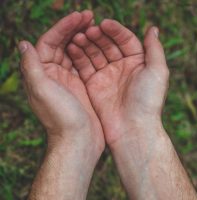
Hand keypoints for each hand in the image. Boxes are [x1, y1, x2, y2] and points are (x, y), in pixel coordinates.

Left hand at [19, 11, 103, 151]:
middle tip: (89, 15)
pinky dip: (90, 53)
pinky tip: (98, 45)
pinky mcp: (82, 86)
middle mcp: (54, 75)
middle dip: (74, 28)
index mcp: (43, 73)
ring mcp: (69, 80)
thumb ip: (32, 66)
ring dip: (83, 38)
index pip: (49, 42)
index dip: (62, 27)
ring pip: (74, 53)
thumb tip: (23, 43)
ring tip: (95, 26)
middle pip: (62, 45)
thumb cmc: (61, 117)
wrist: (79, 140)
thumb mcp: (43, 90)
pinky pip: (84, 64)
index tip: (78, 16)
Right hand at [67, 19, 168, 144]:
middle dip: (98, 36)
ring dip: (86, 44)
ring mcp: (105, 76)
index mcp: (136, 62)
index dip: (115, 30)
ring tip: (78, 36)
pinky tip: (72, 47)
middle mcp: (120, 68)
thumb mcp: (157, 72)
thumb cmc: (147, 101)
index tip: (104, 23)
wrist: (132, 129)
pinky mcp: (93, 85)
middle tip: (88, 29)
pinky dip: (78, 56)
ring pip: (94, 54)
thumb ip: (154, 48)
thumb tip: (152, 29)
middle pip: (107, 45)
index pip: (124, 39)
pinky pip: (84, 67)